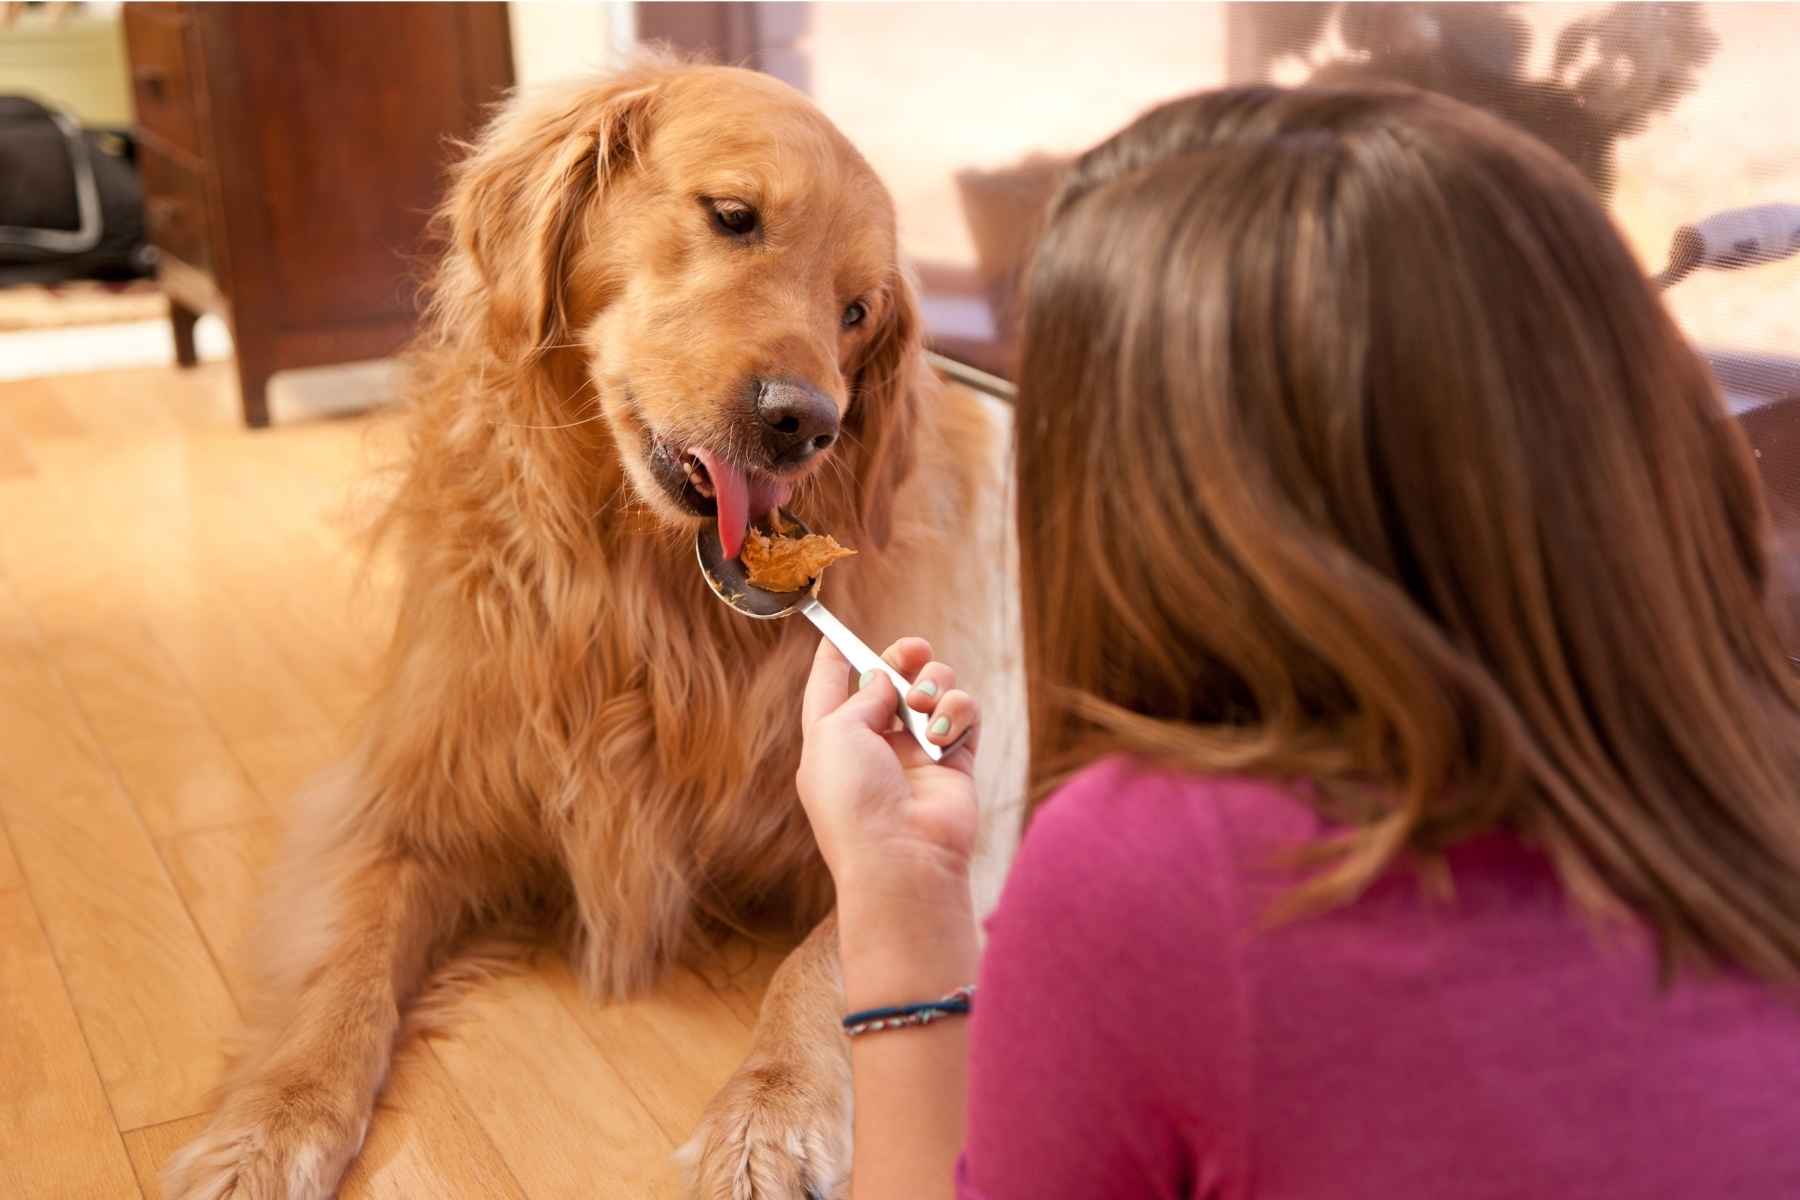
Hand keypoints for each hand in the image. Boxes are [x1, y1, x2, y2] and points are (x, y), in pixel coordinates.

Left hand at [797, 636, 980, 894]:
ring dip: (934, 685)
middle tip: (914, 650)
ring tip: (927, 705)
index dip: (832, 659)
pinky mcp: (955, 763)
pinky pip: (965, 716)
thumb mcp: (833, 733)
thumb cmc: (854, 798)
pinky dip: (959, 713)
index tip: (834, 632)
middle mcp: (875, 746)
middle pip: (891, 683)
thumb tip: (886, 680)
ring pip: (935, 691)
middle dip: (904, 658)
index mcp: (832, 742)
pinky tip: (944, 731)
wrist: (901, 854)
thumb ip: (860, 695)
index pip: (829, 690)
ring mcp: (917, 754)